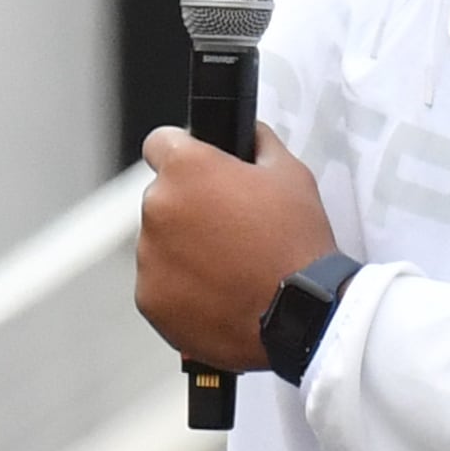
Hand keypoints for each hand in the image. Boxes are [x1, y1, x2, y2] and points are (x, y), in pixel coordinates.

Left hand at [136, 123, 335, 374]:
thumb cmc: (296, 244)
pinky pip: (161, 285)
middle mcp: (158, 207)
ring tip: (231, 268)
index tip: (197, 171)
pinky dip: (182, 289)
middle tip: (232, 230)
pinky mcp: (149, 298)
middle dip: (190, 209)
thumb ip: (259, 143)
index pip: (160, 143)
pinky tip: (220, 293)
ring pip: (161, 244)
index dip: (182, 154)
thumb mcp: (292, 174)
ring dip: (186, 250)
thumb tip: (249, 135)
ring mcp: (149, 256)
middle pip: (164, 198)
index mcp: (187, 168)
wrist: (300, 315)